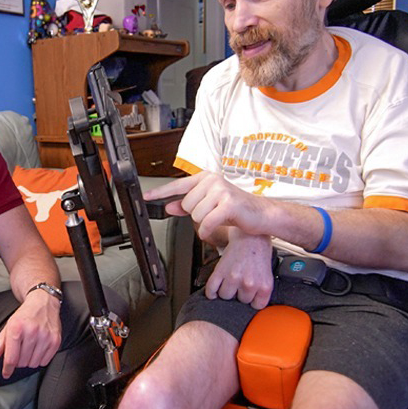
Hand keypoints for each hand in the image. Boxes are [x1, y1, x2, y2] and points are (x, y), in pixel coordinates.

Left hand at [0, 289, 61, 378]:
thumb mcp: (6, 330)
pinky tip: (39, 347)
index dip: (7, 369)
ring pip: (33, 364)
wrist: (43, 302)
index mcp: (16, 328)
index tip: (6, 372)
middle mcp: (32, 331)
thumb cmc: (23, 317)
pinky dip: (40, 359)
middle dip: (18, 359)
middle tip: (20, 348)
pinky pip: (44, 362)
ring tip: (30, 347)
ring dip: (29, 360)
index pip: (11, 359)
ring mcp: (45, 336)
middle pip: (21, 363)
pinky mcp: (55, 340)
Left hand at [145, 171, 270, 240]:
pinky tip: (216, 228)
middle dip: (197, 214)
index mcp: (206, 178)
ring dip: (205, 222)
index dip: (160, 193)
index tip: (146, 197)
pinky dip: (208, 230)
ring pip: (195, 215)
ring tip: (219, 218)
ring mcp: (221, 191)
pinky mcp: (228, 204)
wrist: (262, 214)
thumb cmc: (237, 208)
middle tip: (213, 213)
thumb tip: (169, 206)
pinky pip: (206, 223)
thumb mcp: (210, 204)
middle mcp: (213, 181)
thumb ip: (188, 204)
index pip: (177, 185)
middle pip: (186, 205)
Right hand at [206, 231, 273, 308]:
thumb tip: (251, 303)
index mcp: (264, 286)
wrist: (249, 236)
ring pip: (225, 296)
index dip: (252, 300)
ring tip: (230, 282)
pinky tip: (215, 289)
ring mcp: (234, 278)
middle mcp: (249, 284)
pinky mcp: (221, 272)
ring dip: (226, 291)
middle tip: (241, 282)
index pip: (256, 306)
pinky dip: (211, 292)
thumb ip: (261, 290)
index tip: (250, 295)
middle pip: (240, 301)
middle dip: (239, 293)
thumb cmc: (259, 254)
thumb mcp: (268, 274)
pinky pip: (211, 290)